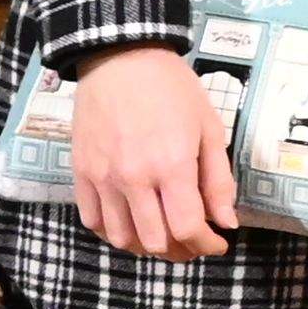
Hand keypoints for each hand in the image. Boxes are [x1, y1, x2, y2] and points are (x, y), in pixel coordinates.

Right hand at [63, 45, 237, 260]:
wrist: (120, 58)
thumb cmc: (172, 89)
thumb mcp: (209, 127)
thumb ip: (218, 180)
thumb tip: (226, 223)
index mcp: (172, 165)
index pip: (188, 228)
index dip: (206, 245)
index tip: (218, 243)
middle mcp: (135, 178)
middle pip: (156, 242)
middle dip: (182, 251)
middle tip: (194, 241)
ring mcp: (103, 178)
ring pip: (123, 238)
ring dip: (147, 246)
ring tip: (164, 236)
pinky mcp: (81, 173)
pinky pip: (93, 221)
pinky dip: (114, 233)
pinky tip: (132, 224)